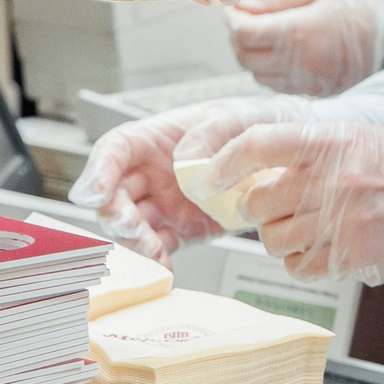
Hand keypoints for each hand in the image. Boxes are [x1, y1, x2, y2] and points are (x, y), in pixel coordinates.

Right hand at [66, 95, 313, 259]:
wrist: (285, 158)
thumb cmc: (254, 125)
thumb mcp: (236, 115)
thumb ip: (211, 130)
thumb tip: (184, 158)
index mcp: (156, 137)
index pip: (114, 150)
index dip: (99, 170)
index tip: (98, 192)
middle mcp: (151, 172)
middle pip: (113, 194)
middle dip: (116, 214)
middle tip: (134, 227)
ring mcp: (162, 203)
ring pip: (130, 226)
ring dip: (134, 243)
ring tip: (155, 253)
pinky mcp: (178, 230)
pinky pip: (156, 248)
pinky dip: (155, 262)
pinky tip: (165, 268)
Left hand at [204, 122, 383, 285]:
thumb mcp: (350, 138)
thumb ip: (301, 152)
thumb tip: (246, 173)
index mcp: (330, 142)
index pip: (257, 145)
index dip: (225, 161)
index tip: (212, 175)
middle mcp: (333, 181)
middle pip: (258, 202)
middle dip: (253, 209)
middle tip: (263, 207)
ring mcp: (341, 222)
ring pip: (272, 240)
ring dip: (276, 237)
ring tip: (298, 227)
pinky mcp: (349, 258)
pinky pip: (297, 267)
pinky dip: (297, 261)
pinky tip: (316, 247)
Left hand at [228, 0, 383, 97]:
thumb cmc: (359, 7)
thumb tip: (243, 4)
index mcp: (296, 32)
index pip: (244, 32)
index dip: (232, 18)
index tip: (234, 7)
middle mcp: (296, 62)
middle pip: (244, 56)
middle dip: (237, 36)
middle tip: (244, 19)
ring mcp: (304, 81)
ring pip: (256, 74)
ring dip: (250, 54)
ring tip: (261, 34)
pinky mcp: (312, 91)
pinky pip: (274, 85)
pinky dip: (267, 69)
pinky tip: (278, 52)